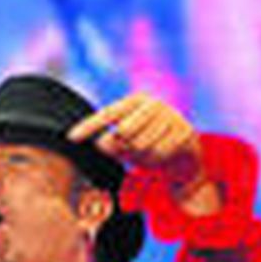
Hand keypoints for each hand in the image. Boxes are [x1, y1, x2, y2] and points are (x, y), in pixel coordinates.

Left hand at [68, 93, 220, 216]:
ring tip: (145, 159)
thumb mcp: (131, 142)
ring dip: (139, 158)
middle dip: (117, 148)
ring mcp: (171, 117)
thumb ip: (114, 142)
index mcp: (137, 101)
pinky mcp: (184, 132)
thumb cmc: (154, 145)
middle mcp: (154, 104)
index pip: (107, 113)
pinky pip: (160, 152)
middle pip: (123, 130)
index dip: (89, 126)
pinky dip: (156, 161)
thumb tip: (101, 145)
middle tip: (122, 155)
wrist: (189, 153)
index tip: (71, 137)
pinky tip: (159, 160)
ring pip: (141, 144)